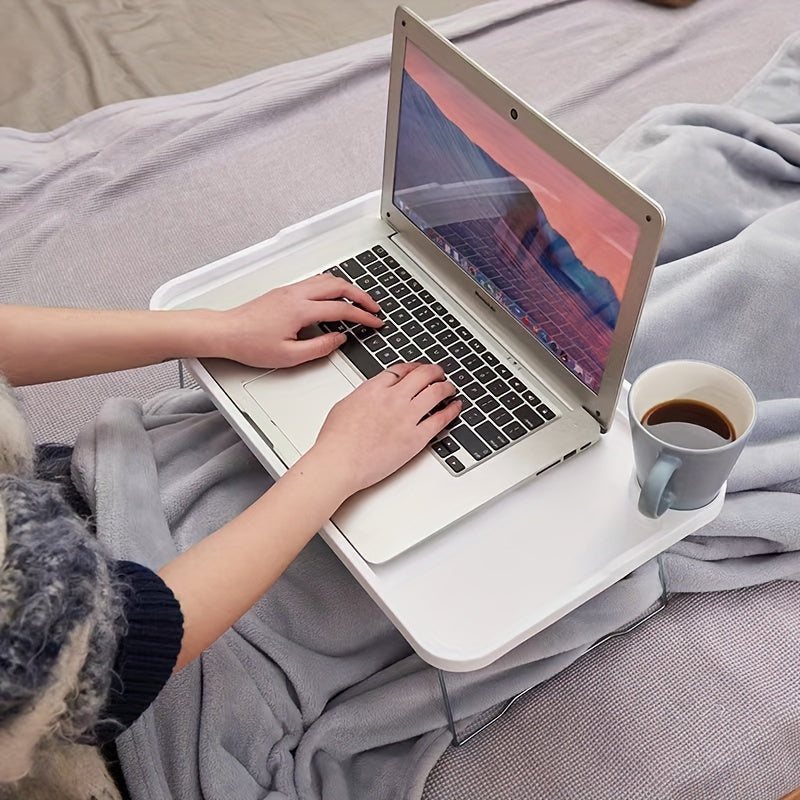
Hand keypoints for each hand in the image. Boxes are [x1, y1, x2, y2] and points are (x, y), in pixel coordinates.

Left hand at [214, 274, 381, 367]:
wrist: (225, 332)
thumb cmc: (250, 344)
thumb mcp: (289, 356)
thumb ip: (319, 347)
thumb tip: (339, 339)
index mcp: (300, 309)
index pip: (342, 309)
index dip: (363, 316)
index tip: (375, 321)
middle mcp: (296, 294)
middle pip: (339, 286)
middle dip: (361, 296)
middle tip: (374, 308)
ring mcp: (289, 290)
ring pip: (327, 280)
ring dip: (347, 288)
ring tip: (359, 301)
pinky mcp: (284, 292)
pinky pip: (315, 282)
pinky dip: (332, 287)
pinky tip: (335, 297)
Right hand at [303, 362, 461, 495]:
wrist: (339, 462)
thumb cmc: (335, 441)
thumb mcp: (344, 406)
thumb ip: (363, 397)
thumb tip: (370, 396)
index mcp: (374, 388)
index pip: (401, 370)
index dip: (414, 367)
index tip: (418, 369)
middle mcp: (393, 398)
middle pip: (422, 375)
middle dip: (434, 372)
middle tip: (439, 373)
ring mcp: (407, 417)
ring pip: (436, 392)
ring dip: (446, 387)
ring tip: (450, 388)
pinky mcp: (416, 437)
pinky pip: (441, 419)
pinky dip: (452, 410)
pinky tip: (456, 407)